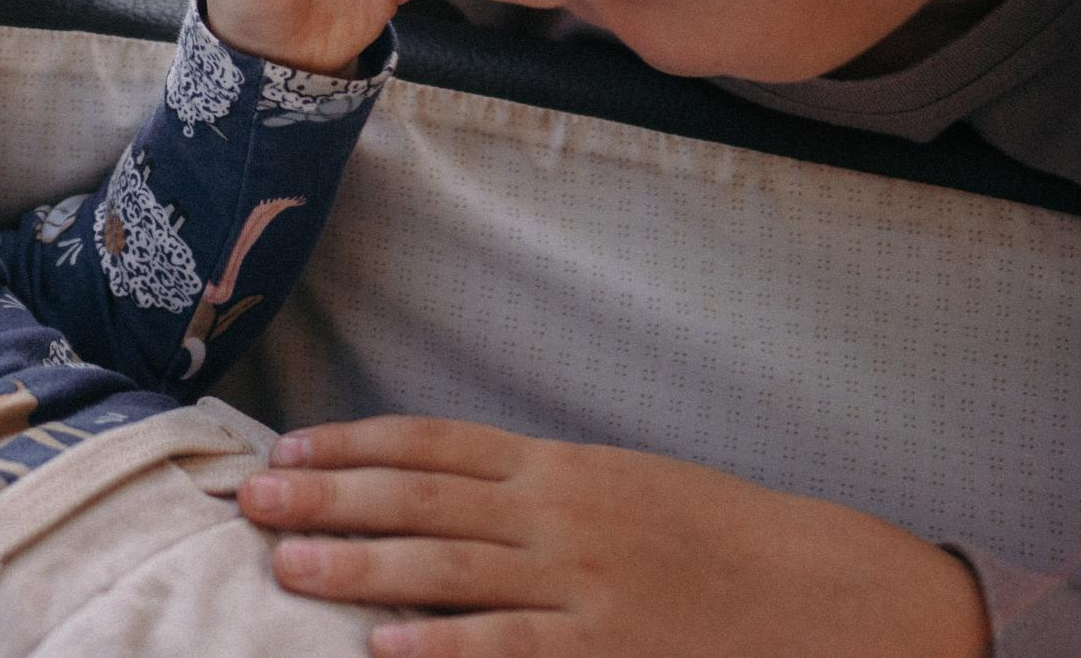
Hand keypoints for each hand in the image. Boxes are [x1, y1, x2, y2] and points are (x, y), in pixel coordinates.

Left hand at [236, 417, 990, 657]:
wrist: (828, 593)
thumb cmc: (720, 538)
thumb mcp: (625, 487)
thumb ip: (538, 488)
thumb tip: (443, 489)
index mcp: (563, 466)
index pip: (433, 444)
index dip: (354, 445)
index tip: (288, 446)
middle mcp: (560, 516)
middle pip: (418, 499)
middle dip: (328, 495)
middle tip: (251, 494)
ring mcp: (581, 588)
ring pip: (445, 570)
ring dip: (358, 567)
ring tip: (284, 560)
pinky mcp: (605, 654)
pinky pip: (506, 651)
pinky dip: (440, 649)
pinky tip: (380, 649)